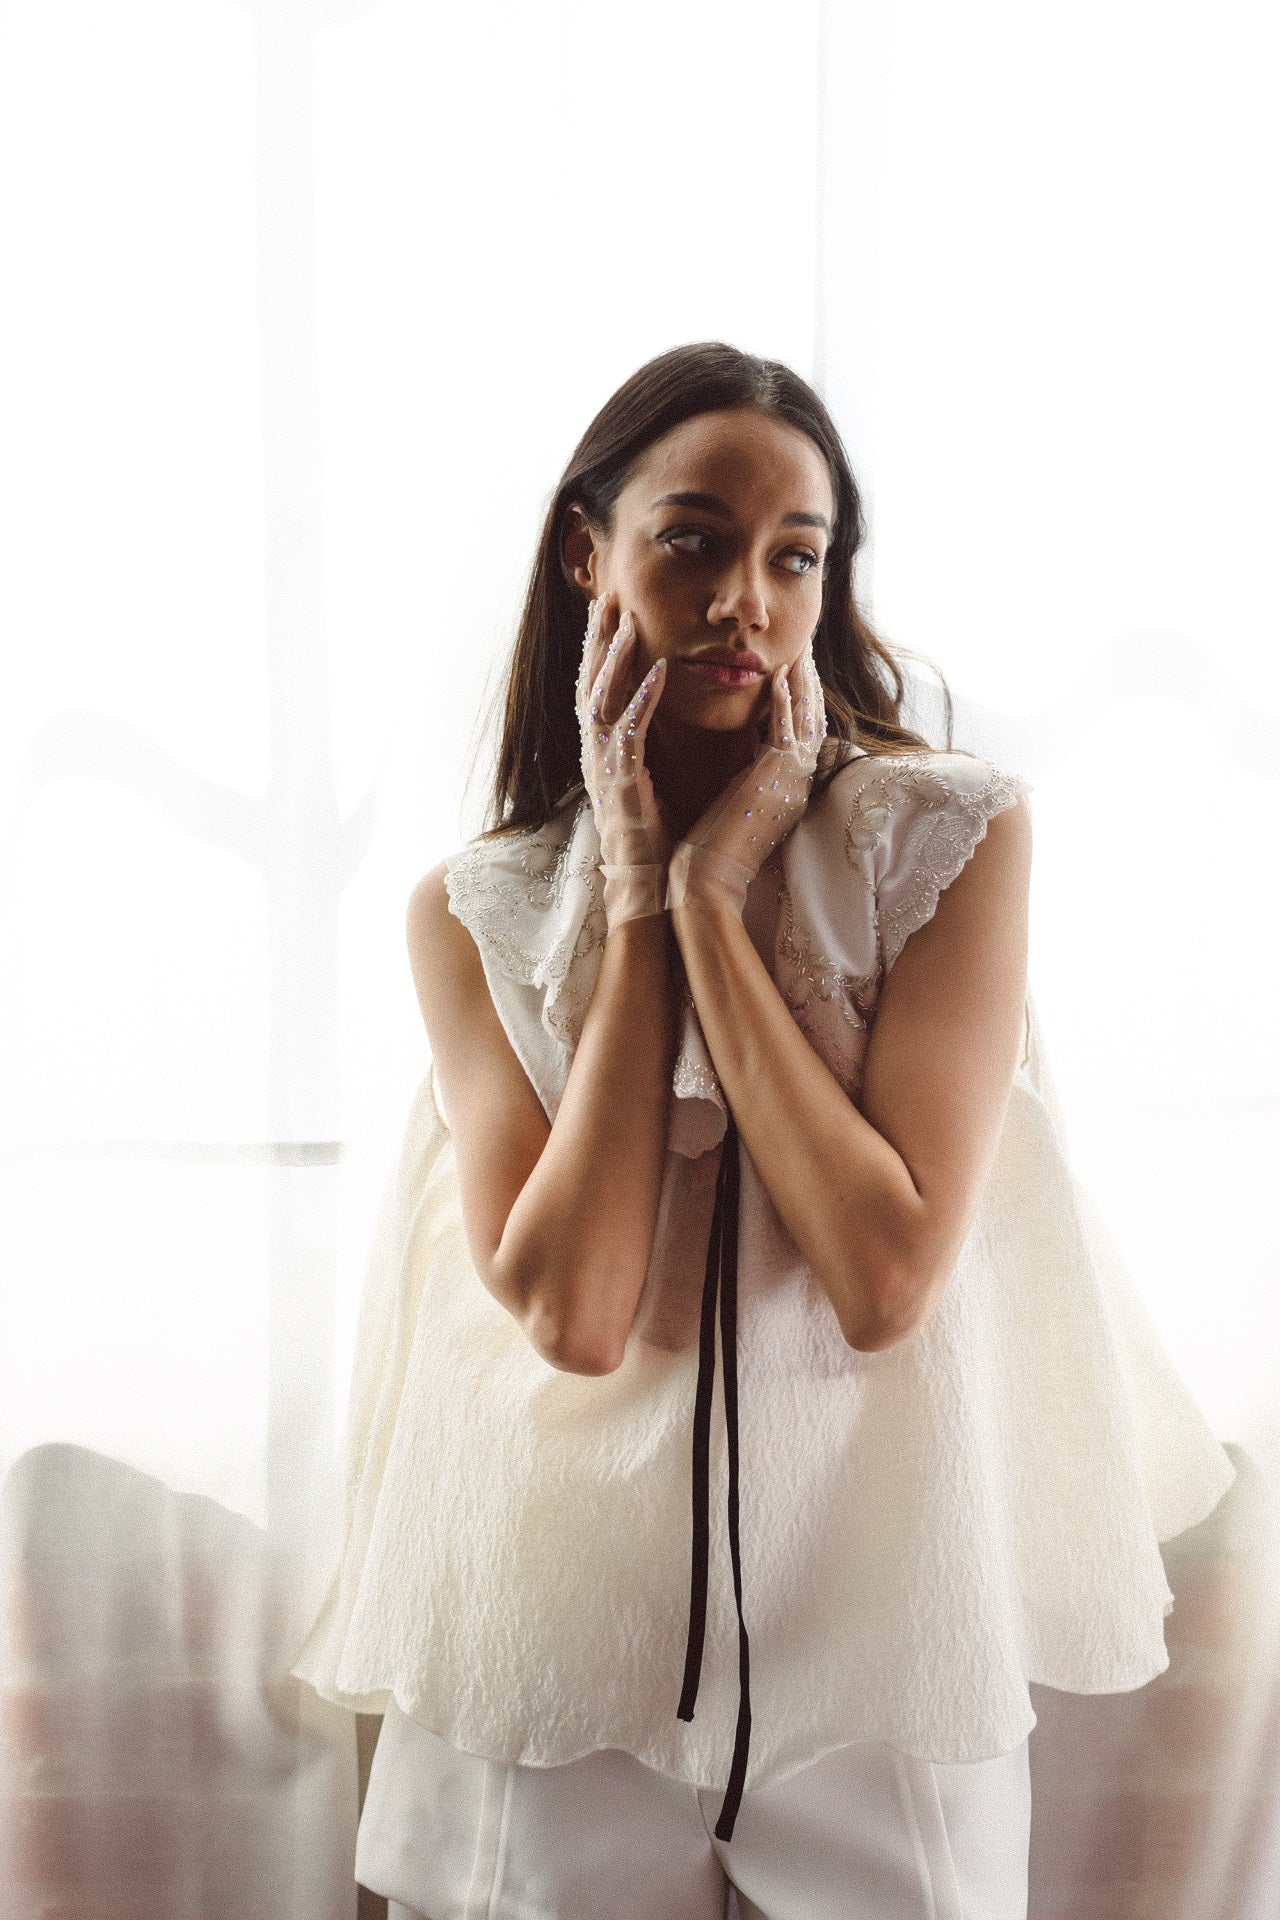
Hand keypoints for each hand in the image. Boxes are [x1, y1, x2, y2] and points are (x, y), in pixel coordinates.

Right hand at [576, 594, 670, 928]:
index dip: (602, 648)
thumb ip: (651, 746)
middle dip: (597, 638)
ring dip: (613, 657)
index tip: (612, 611)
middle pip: (590, 682)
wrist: (648, 884)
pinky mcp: (621, 782)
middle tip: (606, 595)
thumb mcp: (652, 779)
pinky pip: (629, 731)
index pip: (600, 688)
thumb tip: (667, 717)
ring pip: (601, 698)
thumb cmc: (657, 836)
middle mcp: (597, 753)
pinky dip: (642, 697)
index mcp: (606, 751)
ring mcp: (605, 766)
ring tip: (625, 620)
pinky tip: (658, 670)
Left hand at [667, 642, 826, 916]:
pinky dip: (783, 703)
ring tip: (800, 650)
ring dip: (803, 683)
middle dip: (811, 684)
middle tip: (807, 649)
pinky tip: (778, 676)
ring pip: (807, 721)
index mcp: (790, 790)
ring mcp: (789, 783)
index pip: (806, 735)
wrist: (708, 880)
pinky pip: (784, 733)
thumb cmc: (715, 848)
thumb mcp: (741, 802)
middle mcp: (797, 784)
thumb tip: (746, 749)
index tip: (798, 671)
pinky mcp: (771, 782)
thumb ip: (750, 774)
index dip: (804, 701)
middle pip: (815, 722)